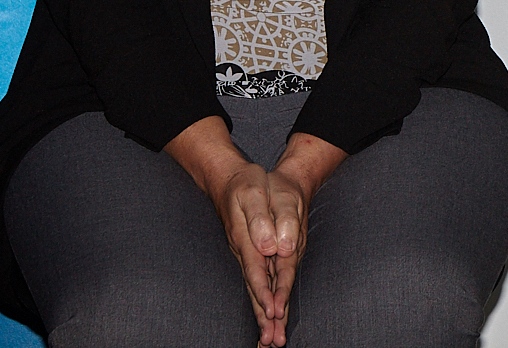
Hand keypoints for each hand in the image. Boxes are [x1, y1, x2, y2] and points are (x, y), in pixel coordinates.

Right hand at [200, 158, 296, 344]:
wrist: (233, 177)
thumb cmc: (248, 183)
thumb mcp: (256, 193)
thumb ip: (263, 219)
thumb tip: (270, 247)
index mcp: (248, 239)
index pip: (258, 271)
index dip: (266, 293)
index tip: (274, 312)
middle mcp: (247, 251)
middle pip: (256, 288)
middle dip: (264, 315)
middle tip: (272, 342)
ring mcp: (249, 254)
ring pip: (257, 289)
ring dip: (263, 314)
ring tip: (270, 341)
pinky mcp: (253, 253)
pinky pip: (259, 282)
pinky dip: (263, 301)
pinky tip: (268, 316)